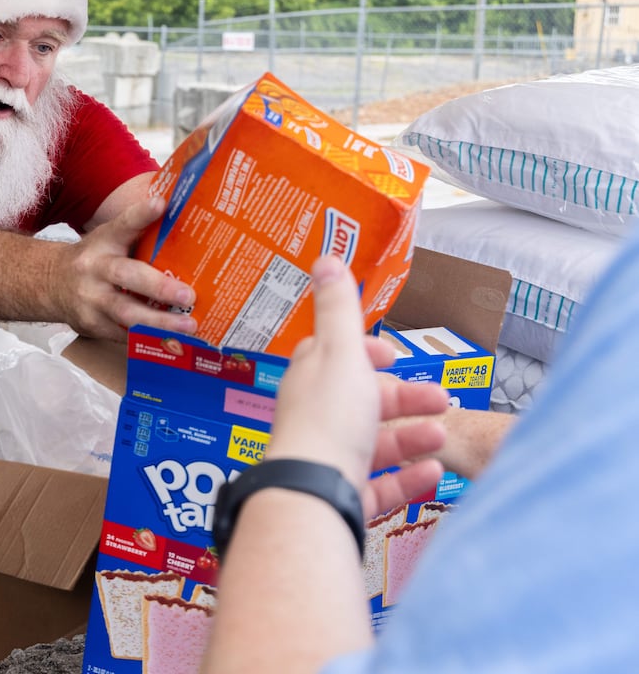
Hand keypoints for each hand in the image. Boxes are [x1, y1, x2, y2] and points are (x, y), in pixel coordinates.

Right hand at [54, 196, 196, 339]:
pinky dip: (149, 339)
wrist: (51, 284)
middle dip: (159, 287)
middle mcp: (94, 269)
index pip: (122, 225)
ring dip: (160, 322)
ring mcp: (91, 300)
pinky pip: (123, 335)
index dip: (141, 214)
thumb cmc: (94, 259)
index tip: (160, 203)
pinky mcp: (92, 325)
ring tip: (189, 327)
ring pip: (126, 313)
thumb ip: (139, 234)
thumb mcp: (109, 239)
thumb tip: (183, 220)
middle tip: (188, 295)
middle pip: (126, 276)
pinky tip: (172, 343)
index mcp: (103, 242)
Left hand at [266, 256, 448, 517]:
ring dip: (414, 437)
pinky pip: (381, 486)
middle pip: (365, 403)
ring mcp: (328, 461)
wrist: (315, 493)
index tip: (391, 355)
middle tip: (441, 400)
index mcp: (311, 380)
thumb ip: (339, 309)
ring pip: (377, 445)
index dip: (363, 353)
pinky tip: (433, 472)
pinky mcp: (343, 497)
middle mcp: (316, 419)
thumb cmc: (328, 420)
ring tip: (443, 437)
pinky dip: (410, 478)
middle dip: (406, 398)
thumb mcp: (340, 352)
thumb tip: (325, 257)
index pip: (334, 358)